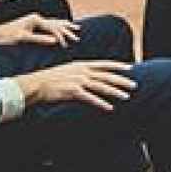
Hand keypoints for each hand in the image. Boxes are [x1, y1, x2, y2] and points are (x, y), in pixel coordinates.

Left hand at [0, 14, 80, 47]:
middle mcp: (36, 17)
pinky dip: (57, 27)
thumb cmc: (7, 36)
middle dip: (67, 31)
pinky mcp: (33, 23)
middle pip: (56, 23)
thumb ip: (40, 39)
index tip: (65, 45)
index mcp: (35, 19)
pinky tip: (61, 27)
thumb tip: (55, 42)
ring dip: (65, 27)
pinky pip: (49, 25)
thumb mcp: (23, 39)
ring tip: (76, 29)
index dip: (60, 36)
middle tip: (76, 38)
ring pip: (54, 23)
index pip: (52, 28)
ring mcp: (35, 19)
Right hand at [17, 60, 135, 110]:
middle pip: (106, 76)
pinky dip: (101, 103)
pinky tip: (109, 107)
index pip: (104, 64)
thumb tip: (92, 75)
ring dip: (115, 92)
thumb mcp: (68, 70)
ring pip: (101, 87)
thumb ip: (81, 72)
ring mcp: (78, 81)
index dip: (118, 66)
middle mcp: (82, 71)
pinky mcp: (73, 92)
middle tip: (134, 85)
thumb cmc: (51, 79)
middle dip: (122, 81)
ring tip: (126, 96)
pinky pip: (90, 98)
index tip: (130, 67)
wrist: (36, 84)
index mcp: (81, 64)